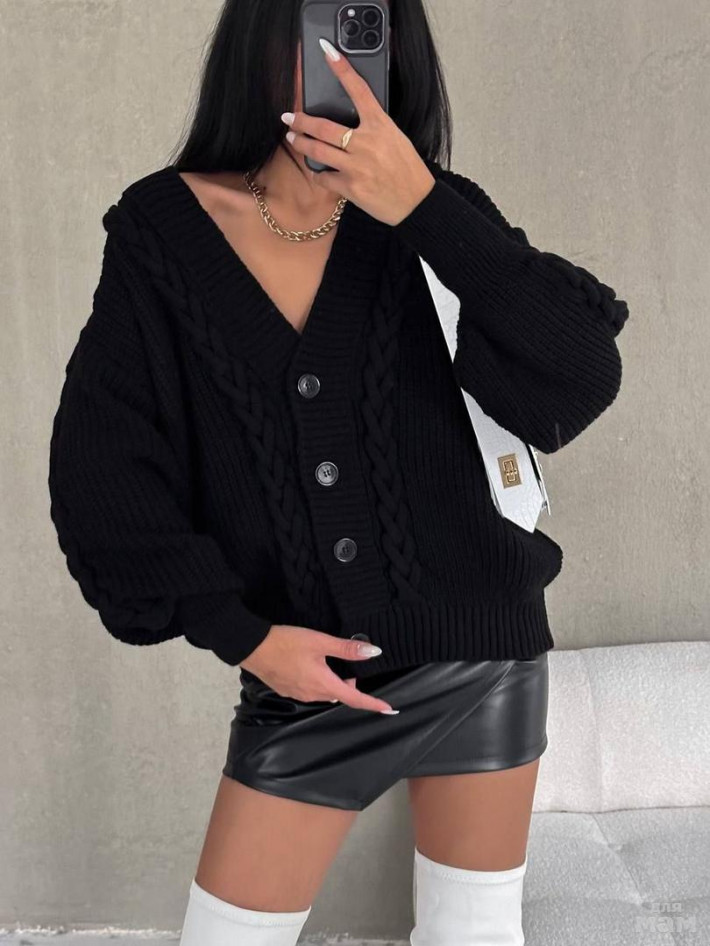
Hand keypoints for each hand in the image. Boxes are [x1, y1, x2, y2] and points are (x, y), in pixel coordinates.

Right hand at [240, 624, 398, 713]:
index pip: (355, 699)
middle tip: (348, 659)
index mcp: (324, 684)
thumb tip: (372, 652)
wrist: (252, 647)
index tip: (389, 709)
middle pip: (340, 694)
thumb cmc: (286, 642)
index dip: (373, 704)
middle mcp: (313, 694)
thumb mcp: (319, 641)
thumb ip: (346, 649)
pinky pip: (311, 690)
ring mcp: (299, 694)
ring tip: (328, 660)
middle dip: (349, 682)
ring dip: (333, 681)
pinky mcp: (289, 690)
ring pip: (326, 692)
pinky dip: (319, 680)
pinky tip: (311, 664)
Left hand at [281, 37, 435, 225]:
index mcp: (380, 126)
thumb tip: (350, 125)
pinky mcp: (351, 187)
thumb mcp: (395, 139)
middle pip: (324, 126)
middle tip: (288, 117)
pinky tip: (316, 171)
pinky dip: (318, 174)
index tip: (328, 52)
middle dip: (301, 120)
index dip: (342, 69)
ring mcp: (356, 166)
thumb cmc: (408, 171)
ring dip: (301, 143)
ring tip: (293, 138)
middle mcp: (366, 143)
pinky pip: (324, 178)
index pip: (359, 91)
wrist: (416, 202)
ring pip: (318, 151)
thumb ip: (373, 129)